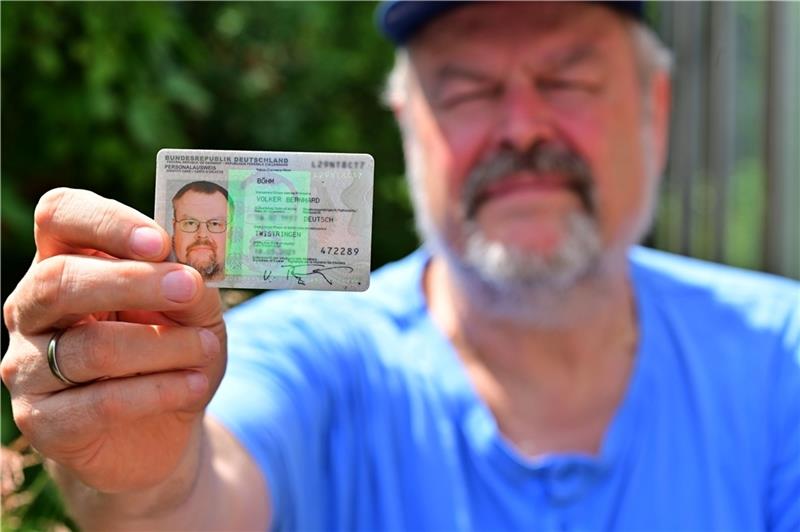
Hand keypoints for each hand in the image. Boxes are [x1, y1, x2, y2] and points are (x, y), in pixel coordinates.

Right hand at [1, 188, 225, 493]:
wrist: (162, 430)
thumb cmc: (175, 353)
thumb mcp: (195, 312)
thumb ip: (190, 288)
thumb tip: (189, 274)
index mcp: (65, 260)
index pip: (59, 216)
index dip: (106, 222)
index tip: (159, 241)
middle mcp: (32, 308)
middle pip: (59, 280)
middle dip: (132, 281)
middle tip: (188, 287)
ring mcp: (27, 366)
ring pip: (89, 347)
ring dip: (162, 345)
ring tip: (207, 347)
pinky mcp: (41, 421)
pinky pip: (101, 402)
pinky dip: (159, 390)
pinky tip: (195, 385)